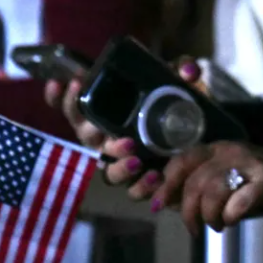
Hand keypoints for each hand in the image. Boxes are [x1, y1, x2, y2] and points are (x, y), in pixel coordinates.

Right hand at [42, 59, 206, 189]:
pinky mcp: (142, 183)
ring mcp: (122, 163)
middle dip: (91, 131)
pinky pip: (134, 192)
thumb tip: (189, 70)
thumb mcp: (178, 86)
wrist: (200, 142)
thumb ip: (182, 72)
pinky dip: (143, 186)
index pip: (75, 106)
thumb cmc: (176, 108)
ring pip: (109, 171)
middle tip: (108, 127)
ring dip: (119, 166)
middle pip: (86, 138)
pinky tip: (156, 176)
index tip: (66, 83)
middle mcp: (107, 140)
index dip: (61, 97)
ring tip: (136, 158)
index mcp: (107, 115)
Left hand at [152, 141, 262, 234]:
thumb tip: (166, 202)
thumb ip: (201, 189)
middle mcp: (231, 152)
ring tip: (216, 226)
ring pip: (212, 190)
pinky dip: (230, 215)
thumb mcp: (230, 181)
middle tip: (194, 228)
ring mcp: (250, 166)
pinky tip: (232, 220)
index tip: (158, 205)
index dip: (166, 184)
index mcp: (218, 149)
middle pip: (194, 180)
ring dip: (209, 215)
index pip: (181, 160)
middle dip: (187, 209)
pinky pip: (239, 201)